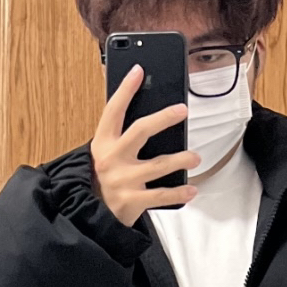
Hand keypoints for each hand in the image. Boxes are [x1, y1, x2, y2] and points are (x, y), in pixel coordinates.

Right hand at [90, 65, 201, 226]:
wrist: (91, 216)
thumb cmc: (105, 179)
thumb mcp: (105, 154)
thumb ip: (121, 136)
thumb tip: (150, 112)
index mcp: (103, 143)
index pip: (113, 110)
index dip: (125, 89)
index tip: (139, 70)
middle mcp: (111, 159)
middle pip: (140, 131)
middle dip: (163, 118)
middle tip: (182, 110)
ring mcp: (122, 181)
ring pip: (157, 165)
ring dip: (180, 159)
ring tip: (195, 157)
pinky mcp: (132, 201)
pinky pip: (161, 195)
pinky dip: (179, 192)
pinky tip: (192, 189)